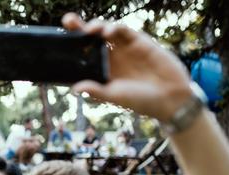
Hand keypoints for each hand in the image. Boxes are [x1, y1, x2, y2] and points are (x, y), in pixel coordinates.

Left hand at [62, 13, 191, 121]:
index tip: (58, 42)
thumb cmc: (140, 100)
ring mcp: (124, 48)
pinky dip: (114, 28)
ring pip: (105, 30)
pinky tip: (107, 34)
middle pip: (90, 39)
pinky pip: (123, 30)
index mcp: (102, 70)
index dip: (72, 47)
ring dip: (95, 26)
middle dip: (79, 27)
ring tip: (90, 30)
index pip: (83, 56)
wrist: (170, 97)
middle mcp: (111, 57)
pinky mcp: (139, 41)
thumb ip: (96, 91)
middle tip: (67, 21)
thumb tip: (75, 88)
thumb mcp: (114, 96)